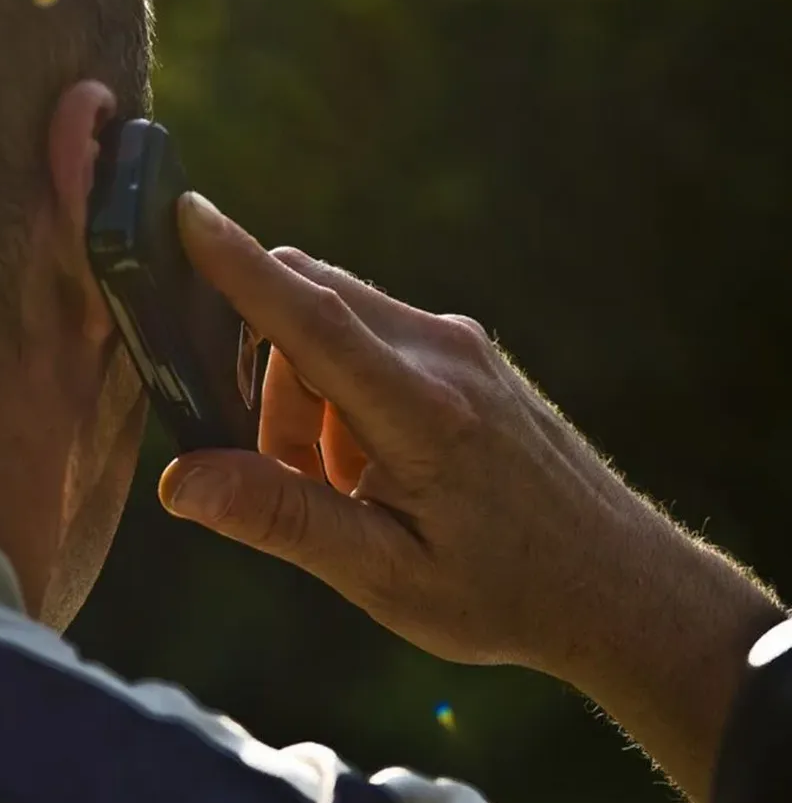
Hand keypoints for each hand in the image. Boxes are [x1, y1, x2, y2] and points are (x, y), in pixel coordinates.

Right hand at [158, 192, 784, 802]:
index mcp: (423, 411)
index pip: (312, 317)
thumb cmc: (503, 590)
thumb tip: (182, 479)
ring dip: (307, 391)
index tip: (187, 212)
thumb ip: (283, 518)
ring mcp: (462, 345)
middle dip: (266, 373)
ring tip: (344, 485)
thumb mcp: (386, 575)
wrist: (619, 582)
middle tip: (289, 468)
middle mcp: (444, 353)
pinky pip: (375, 337)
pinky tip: (378, 466)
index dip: (241, 265)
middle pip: (312, 303)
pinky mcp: (468, 353)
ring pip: (338, 322)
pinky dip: (344, 388)